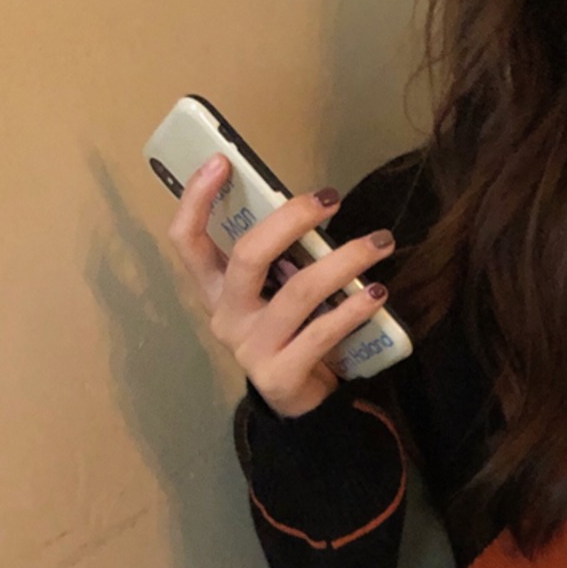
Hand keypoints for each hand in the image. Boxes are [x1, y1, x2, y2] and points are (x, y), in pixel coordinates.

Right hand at [165, 153, 396, 417]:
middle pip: (249, 257)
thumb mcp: (274, 296)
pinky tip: (378, 292)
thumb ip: (279, 262)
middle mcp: (226, 318)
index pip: (187, 241)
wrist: (300, 406)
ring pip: (298, 292)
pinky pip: (322, 332)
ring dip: (344, 261)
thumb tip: (313, 210)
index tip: (221, 161)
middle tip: (332, 198)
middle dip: (291, 220)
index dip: (196, 200)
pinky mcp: (281, 375)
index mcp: (215, 292)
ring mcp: (251, 348)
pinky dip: (354, 309)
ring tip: (379, 243)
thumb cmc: (291, 335)